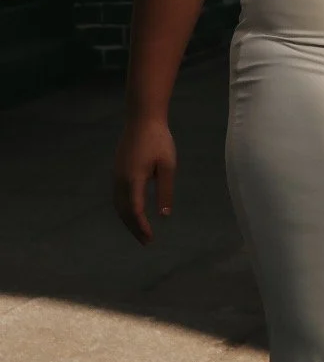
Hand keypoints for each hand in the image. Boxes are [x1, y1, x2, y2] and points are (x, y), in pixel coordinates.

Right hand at [113, 114, 177, 242]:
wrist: (142, 119)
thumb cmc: (159, 140)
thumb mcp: (168, 166)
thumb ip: (165, 190)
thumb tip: (164, 214)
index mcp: (133, 180)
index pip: (135, 211)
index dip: (142, 226)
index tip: (150, 238)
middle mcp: (121, 180)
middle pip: (124, 211)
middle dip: (134, 228)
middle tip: (146, 242)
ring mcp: (116, 175)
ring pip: (118, 205)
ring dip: (127, 220)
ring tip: (139, 231)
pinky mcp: (117, 170)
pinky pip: (117, 196)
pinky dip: (124, 209)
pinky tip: (132, 213)